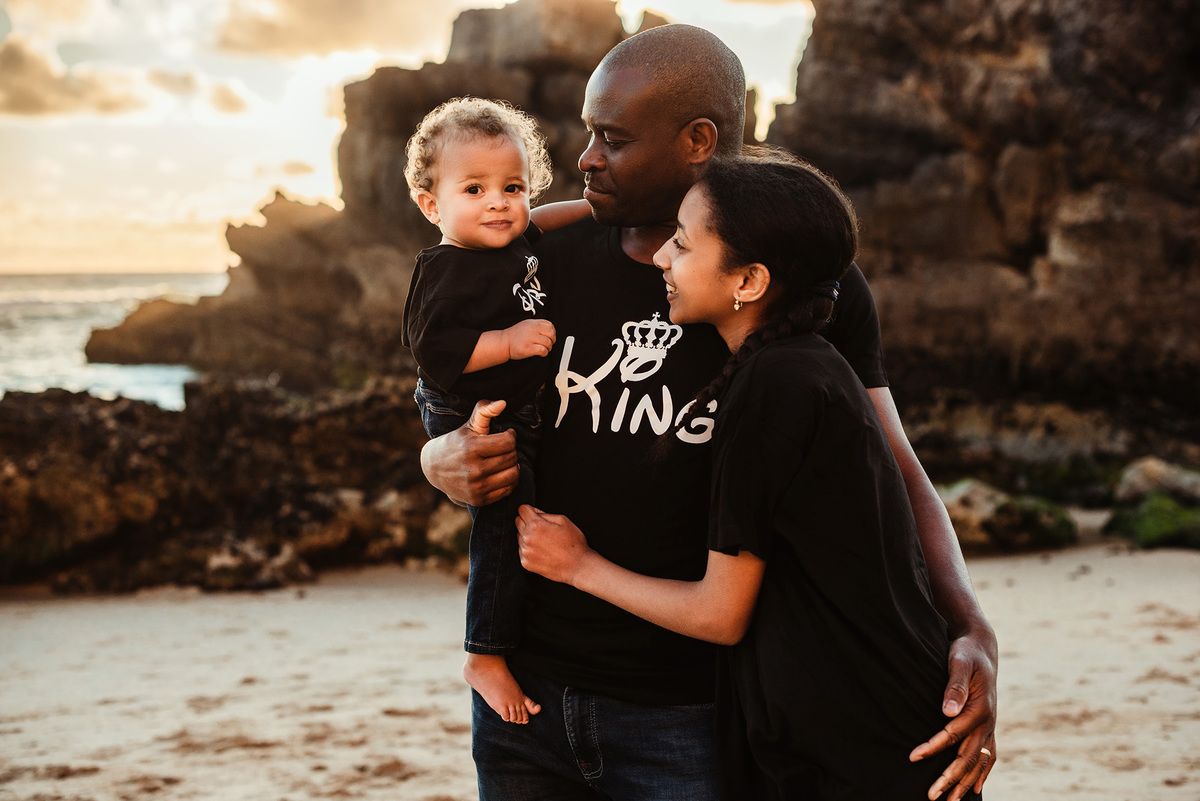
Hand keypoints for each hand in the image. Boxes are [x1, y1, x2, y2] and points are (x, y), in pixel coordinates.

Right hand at [419, 399, 517, 506]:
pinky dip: (509, 480)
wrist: (434, 468)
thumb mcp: (469, 425)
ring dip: (513, 465)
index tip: (506, 434)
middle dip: (511, 450)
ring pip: (513, 475)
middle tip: (503, 448)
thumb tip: (503, 403)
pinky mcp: (478, 500)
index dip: (511, 436)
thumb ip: (485, 410)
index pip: (509, 442)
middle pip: (512, 458)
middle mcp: (474, 470)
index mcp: (471, 448)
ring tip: (504, 460)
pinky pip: (507, 490)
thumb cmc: (456, 443)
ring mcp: (476, 487)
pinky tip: (501, 472)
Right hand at [505, 319, 555, 359]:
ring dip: (548, 348)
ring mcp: (530, 338)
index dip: (552, 332)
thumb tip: (548, 330)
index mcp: (533, 323)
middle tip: (548, 345)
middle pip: (551, 333)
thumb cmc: (514, 336)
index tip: (550, 337)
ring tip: (544, 350)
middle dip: (552, 340)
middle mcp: (532, 329)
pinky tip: (540, 354)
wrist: (503, 342)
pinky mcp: (528, 348)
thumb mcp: (526, 325)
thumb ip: (536, 326)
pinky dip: (544, 353)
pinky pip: (543, 350)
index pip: (550, 325)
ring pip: (548, 342)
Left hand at [516, 505, 588, 584]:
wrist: (577, 566)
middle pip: (518, 522)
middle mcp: (527, 538)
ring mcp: (525, 552)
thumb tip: (534, 512)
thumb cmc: (573, 544)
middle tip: (542, 528)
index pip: (522, 509)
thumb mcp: (563, 520)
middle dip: (527, 521)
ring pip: (519, 536)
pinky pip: (521, 550)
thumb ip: (545, 514)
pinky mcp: (525, 563)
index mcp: (536, 525)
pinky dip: (529, 549)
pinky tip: (542, 551)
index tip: (534, 514)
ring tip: (544, 542)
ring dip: (528, 536)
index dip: (530, 510)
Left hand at [910, 632, 998, 799]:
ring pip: (979, 762)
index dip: (933, 747)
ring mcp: (990, 726)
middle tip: (931, 796)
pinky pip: (988, 756)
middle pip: (968, 757)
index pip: (953, 735)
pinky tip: (974, 789)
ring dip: (965, 783)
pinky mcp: (988, 726)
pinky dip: (982, 774)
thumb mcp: (959, 662)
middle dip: (949, 778)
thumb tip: (947, 711)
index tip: (913, 757)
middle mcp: (988, 722)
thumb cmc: (966, 653)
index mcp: (980, 709)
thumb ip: (954, 685)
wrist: (982, 647)